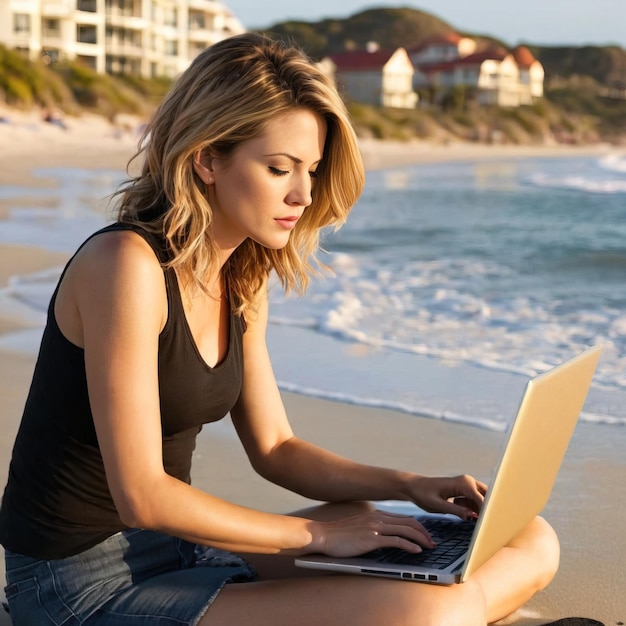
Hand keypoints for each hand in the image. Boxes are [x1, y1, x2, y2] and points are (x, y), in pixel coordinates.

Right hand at [308, 509, 435, 557]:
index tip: (426, 536)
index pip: (404, 518)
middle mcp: (378, 518)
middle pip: (409, 522)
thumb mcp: (361, 527)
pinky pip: (396, 540)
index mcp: (377, 515)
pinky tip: (417, 551)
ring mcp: (375, 527)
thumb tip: (386, 538)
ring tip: (430, 547)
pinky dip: (410, 545)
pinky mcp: (372, 538)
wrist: (324, 535)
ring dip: (421, 539)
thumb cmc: (340, 535)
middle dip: (424, 532)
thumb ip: (374, 529)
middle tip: (433, 542)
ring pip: (406, 530)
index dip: (418, 527)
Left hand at [408, 474, 487, 519]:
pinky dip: (471, 509)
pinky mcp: (463, 490)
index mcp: (462, 483)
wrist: (414, 487)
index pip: (482, 499)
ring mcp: (466, 485)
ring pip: (482, 499)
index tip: (488, 525)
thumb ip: (457, 511)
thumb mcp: (438, 506)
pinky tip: (459, 512)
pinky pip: (474, 501)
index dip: (486, 512)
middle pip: (487, 497)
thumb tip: (474, 517)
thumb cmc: (423, 494)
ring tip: (465, 517)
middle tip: (485, 524)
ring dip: (478, 510)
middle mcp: (467, 481)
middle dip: (487, 510)